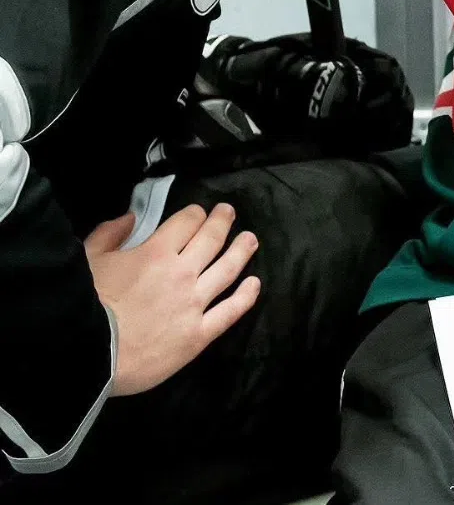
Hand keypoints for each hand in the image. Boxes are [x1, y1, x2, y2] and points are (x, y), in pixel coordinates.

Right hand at [83, 203, 259, 396]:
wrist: (88, 356)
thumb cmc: (83, 307)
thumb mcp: (87, 261)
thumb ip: (108, 235)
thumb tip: (130, 218)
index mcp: (155, 253)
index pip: (186, 222)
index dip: (194, 214)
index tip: (199, 213)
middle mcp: (182, 273)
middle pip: (211, 239)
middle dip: (222, 222)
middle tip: (229, 212)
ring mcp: (194, 303)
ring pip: (228, 269)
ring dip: (242, 250)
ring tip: (250, 239)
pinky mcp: (199, 334)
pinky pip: (230, 311)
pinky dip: (246, 295)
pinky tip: (254, 284)